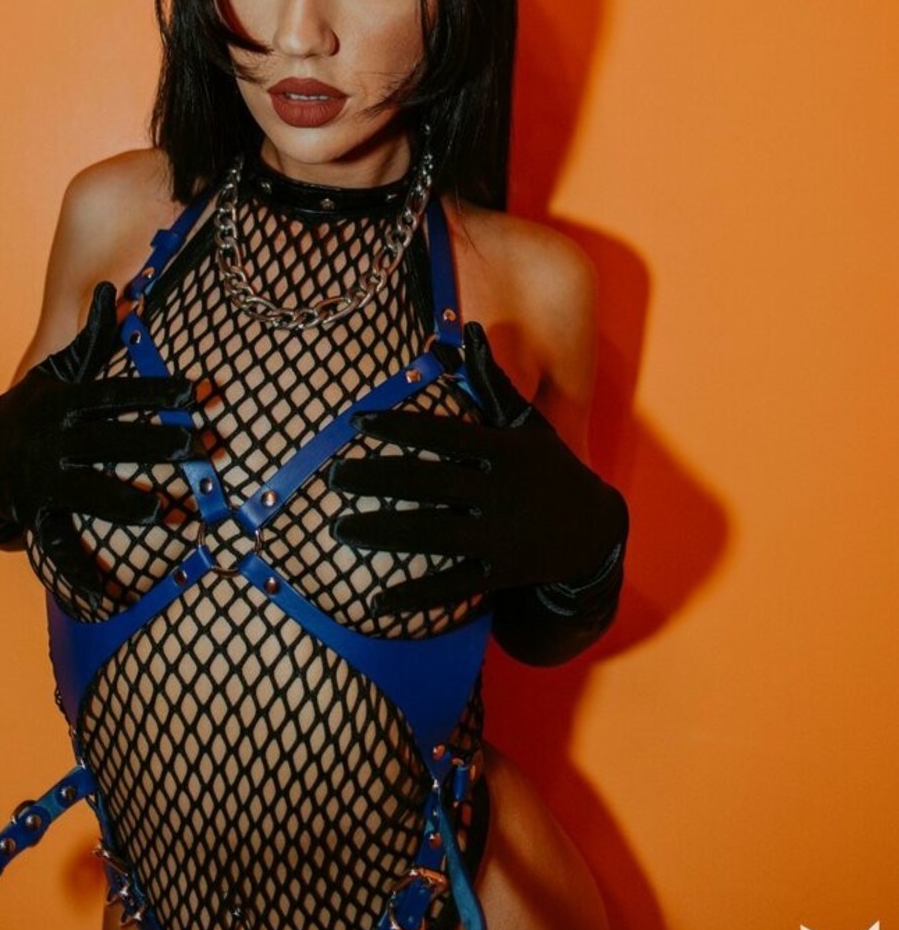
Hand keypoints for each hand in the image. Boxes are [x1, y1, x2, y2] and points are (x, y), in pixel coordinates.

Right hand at [0, 282, 199, 603]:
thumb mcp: (58, 370)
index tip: (196, 393)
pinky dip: (81, 575)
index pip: (116, 395)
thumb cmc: (34, 406)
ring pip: (89, 494)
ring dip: (129, 505)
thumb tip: (115, 287)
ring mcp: (43, 482)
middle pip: (111, 442)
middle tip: (203, 449)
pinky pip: (60, 548)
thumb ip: (93, 335)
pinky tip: (110, 595)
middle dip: (157, 447)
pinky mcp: (35, 518)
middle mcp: (54, 442)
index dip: (156, 393)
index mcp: (65, 404)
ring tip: (169, 515)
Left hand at [329, 321, 627, 614]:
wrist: (596, 531)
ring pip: (433, 534)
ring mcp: (502, 536)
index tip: (357, 422)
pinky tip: (376, 601)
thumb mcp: (526, 423)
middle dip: (378, 479)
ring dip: (384, 533)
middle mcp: (503, 492)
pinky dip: (414, 596)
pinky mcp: (500, 574)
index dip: (399, 427)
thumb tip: (468, 328)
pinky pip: (451, 585)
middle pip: (429, 483)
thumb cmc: (547, 468)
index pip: (443, 434)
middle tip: (333, 475)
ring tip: (339, 527)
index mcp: (504, 450)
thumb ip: (491, 380)